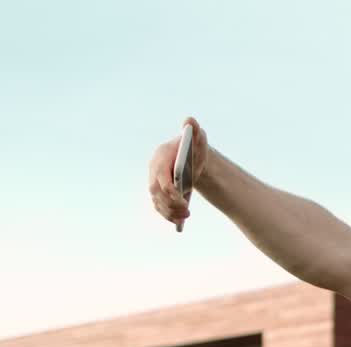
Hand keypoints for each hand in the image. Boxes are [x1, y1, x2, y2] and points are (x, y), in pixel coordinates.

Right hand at [148, 117, 209, 231]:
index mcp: (160, 157)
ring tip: (185, 217)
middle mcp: (153, 170)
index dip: (169, 190)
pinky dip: (168, 215)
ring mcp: (154, 181)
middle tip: (187, 211)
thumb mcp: (197, 137)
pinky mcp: (158, 192)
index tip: (182, 199)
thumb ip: (194, 129)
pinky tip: (180, 221)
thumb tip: (190, 120)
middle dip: (170, 203)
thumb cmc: (194, 146)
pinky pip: (159, 207)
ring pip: (157, 201)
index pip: (160, 177)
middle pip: (156, 192)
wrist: (191, 156)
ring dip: (170, 212)